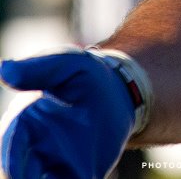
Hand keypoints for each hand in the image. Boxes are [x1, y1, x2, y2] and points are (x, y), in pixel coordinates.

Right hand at [0, 49, 136, 178]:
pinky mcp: (77, 175)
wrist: (120, 92)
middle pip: (18, 172)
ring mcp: (53, 165)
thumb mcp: (67, 64)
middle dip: (22, 178)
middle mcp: (32, 149)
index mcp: (23, 124)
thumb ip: (39, 69)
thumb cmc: (87, 75)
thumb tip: (5, 70)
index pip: (9, 145)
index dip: (11, 160)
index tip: (13, 172)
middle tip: (42, 178)